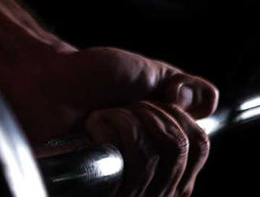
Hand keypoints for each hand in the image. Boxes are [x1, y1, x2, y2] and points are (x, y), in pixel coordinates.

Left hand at [0, 45, 217, 196]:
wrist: (50, 80)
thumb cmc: (92, 78)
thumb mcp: (152, 74)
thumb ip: (191, 90)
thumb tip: (209, 105)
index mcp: (169, 153)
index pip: (200, 146)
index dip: (175, 114)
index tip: (145, 100)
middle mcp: (154, 178)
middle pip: (183, 150)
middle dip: (152, 114)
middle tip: (120, 106)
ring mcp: (131, 188)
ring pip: (160, 156)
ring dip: (130, 121)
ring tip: (102, 117)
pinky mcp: (109, 191)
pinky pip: (135, 164)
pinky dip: (117, 131)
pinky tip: (93, 130)